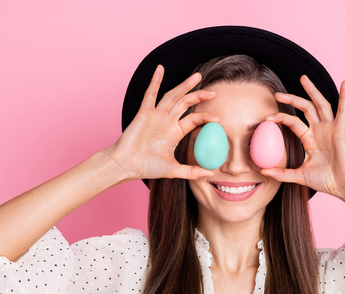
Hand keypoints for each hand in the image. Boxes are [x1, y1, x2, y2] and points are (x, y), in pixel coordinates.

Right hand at [103, 65, 219, 181]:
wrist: (126, 165)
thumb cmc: (146, 167)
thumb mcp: (174, 170)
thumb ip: (192, 172)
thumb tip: (211, 174)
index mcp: (174, 132)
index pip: (193, 119)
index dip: (205, 117)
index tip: (218, 119)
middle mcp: (166, 121)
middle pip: (185, 103)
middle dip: (199, 96)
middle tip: (213, 92)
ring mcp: (155, 115)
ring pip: (172, 96)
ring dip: (184, 86)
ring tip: (197, 77)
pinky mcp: (144, 113)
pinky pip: (150, 94)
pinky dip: (155, 81)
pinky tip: (160, 69)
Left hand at [261, 76, 344, 204]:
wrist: (344, 188)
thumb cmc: (326, 181)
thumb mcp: (299, 176)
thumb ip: (281, 173)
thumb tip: (262, 171)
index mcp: (310, 139)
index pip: (294, 122)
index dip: (281, 118)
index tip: (267, 118)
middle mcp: (320, 131)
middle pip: (306, 108)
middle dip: (292, 99)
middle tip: (276, 93)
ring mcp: (331, 130)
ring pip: (321, 105)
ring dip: (313, 91)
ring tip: (303, 78)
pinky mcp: (341, 131)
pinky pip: (343, 112)